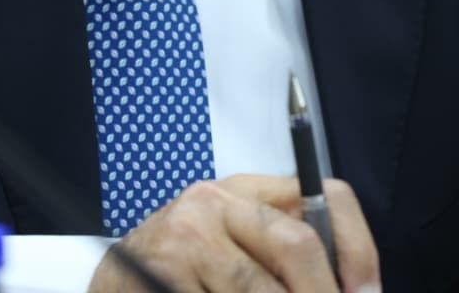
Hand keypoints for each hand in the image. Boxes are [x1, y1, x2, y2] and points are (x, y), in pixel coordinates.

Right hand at [89, 174, 380, 292]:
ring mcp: (185, 238)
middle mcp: (213, 202)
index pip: (323, 195)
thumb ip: (283, 254)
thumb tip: (354, 289)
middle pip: (298, 246)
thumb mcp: (235, 247)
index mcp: (242, 189)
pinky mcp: (163, 273)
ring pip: (263, 292)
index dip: (357, 249)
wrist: (115, 286)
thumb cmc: (183, 271)